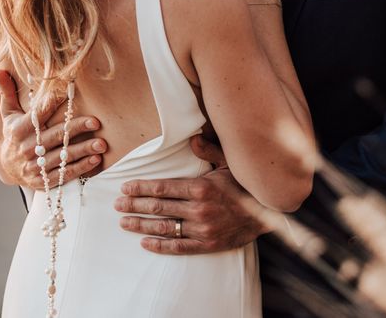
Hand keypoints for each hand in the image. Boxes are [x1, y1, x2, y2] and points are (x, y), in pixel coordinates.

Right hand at [0, 70, 107, 188]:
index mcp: (18, 130)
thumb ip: (8, 92)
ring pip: (62, 157)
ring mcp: (34, 166)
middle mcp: (26, 148)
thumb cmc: (14, 135)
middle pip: (54, 136)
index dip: (53, 103)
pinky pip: (64, 175)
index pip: (38, 114)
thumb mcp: (9, 114)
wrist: (8, 167)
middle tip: (96, 122)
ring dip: (83, 150)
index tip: (70, 93)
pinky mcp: (42, 181)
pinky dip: (80, 168)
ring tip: (101, 143)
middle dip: (76, 129)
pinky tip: (95, 160)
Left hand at [114, 135, 268, 253]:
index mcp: (201, 188)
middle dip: (135, 205)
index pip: (163, 187)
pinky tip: (145, 243)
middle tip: (117, 204)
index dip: (141, 187)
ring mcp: (202, 229)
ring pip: (164, 227)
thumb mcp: (230, 163)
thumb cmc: (246, 186)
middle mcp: (198, 210)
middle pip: (158, 207)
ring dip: (141, 225)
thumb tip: (192, 138)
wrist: (268, 214)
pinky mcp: (207, 245)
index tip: (125, 187)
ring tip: (124, 222)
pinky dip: (159, 245)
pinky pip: (178, 247)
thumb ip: (210, 150)